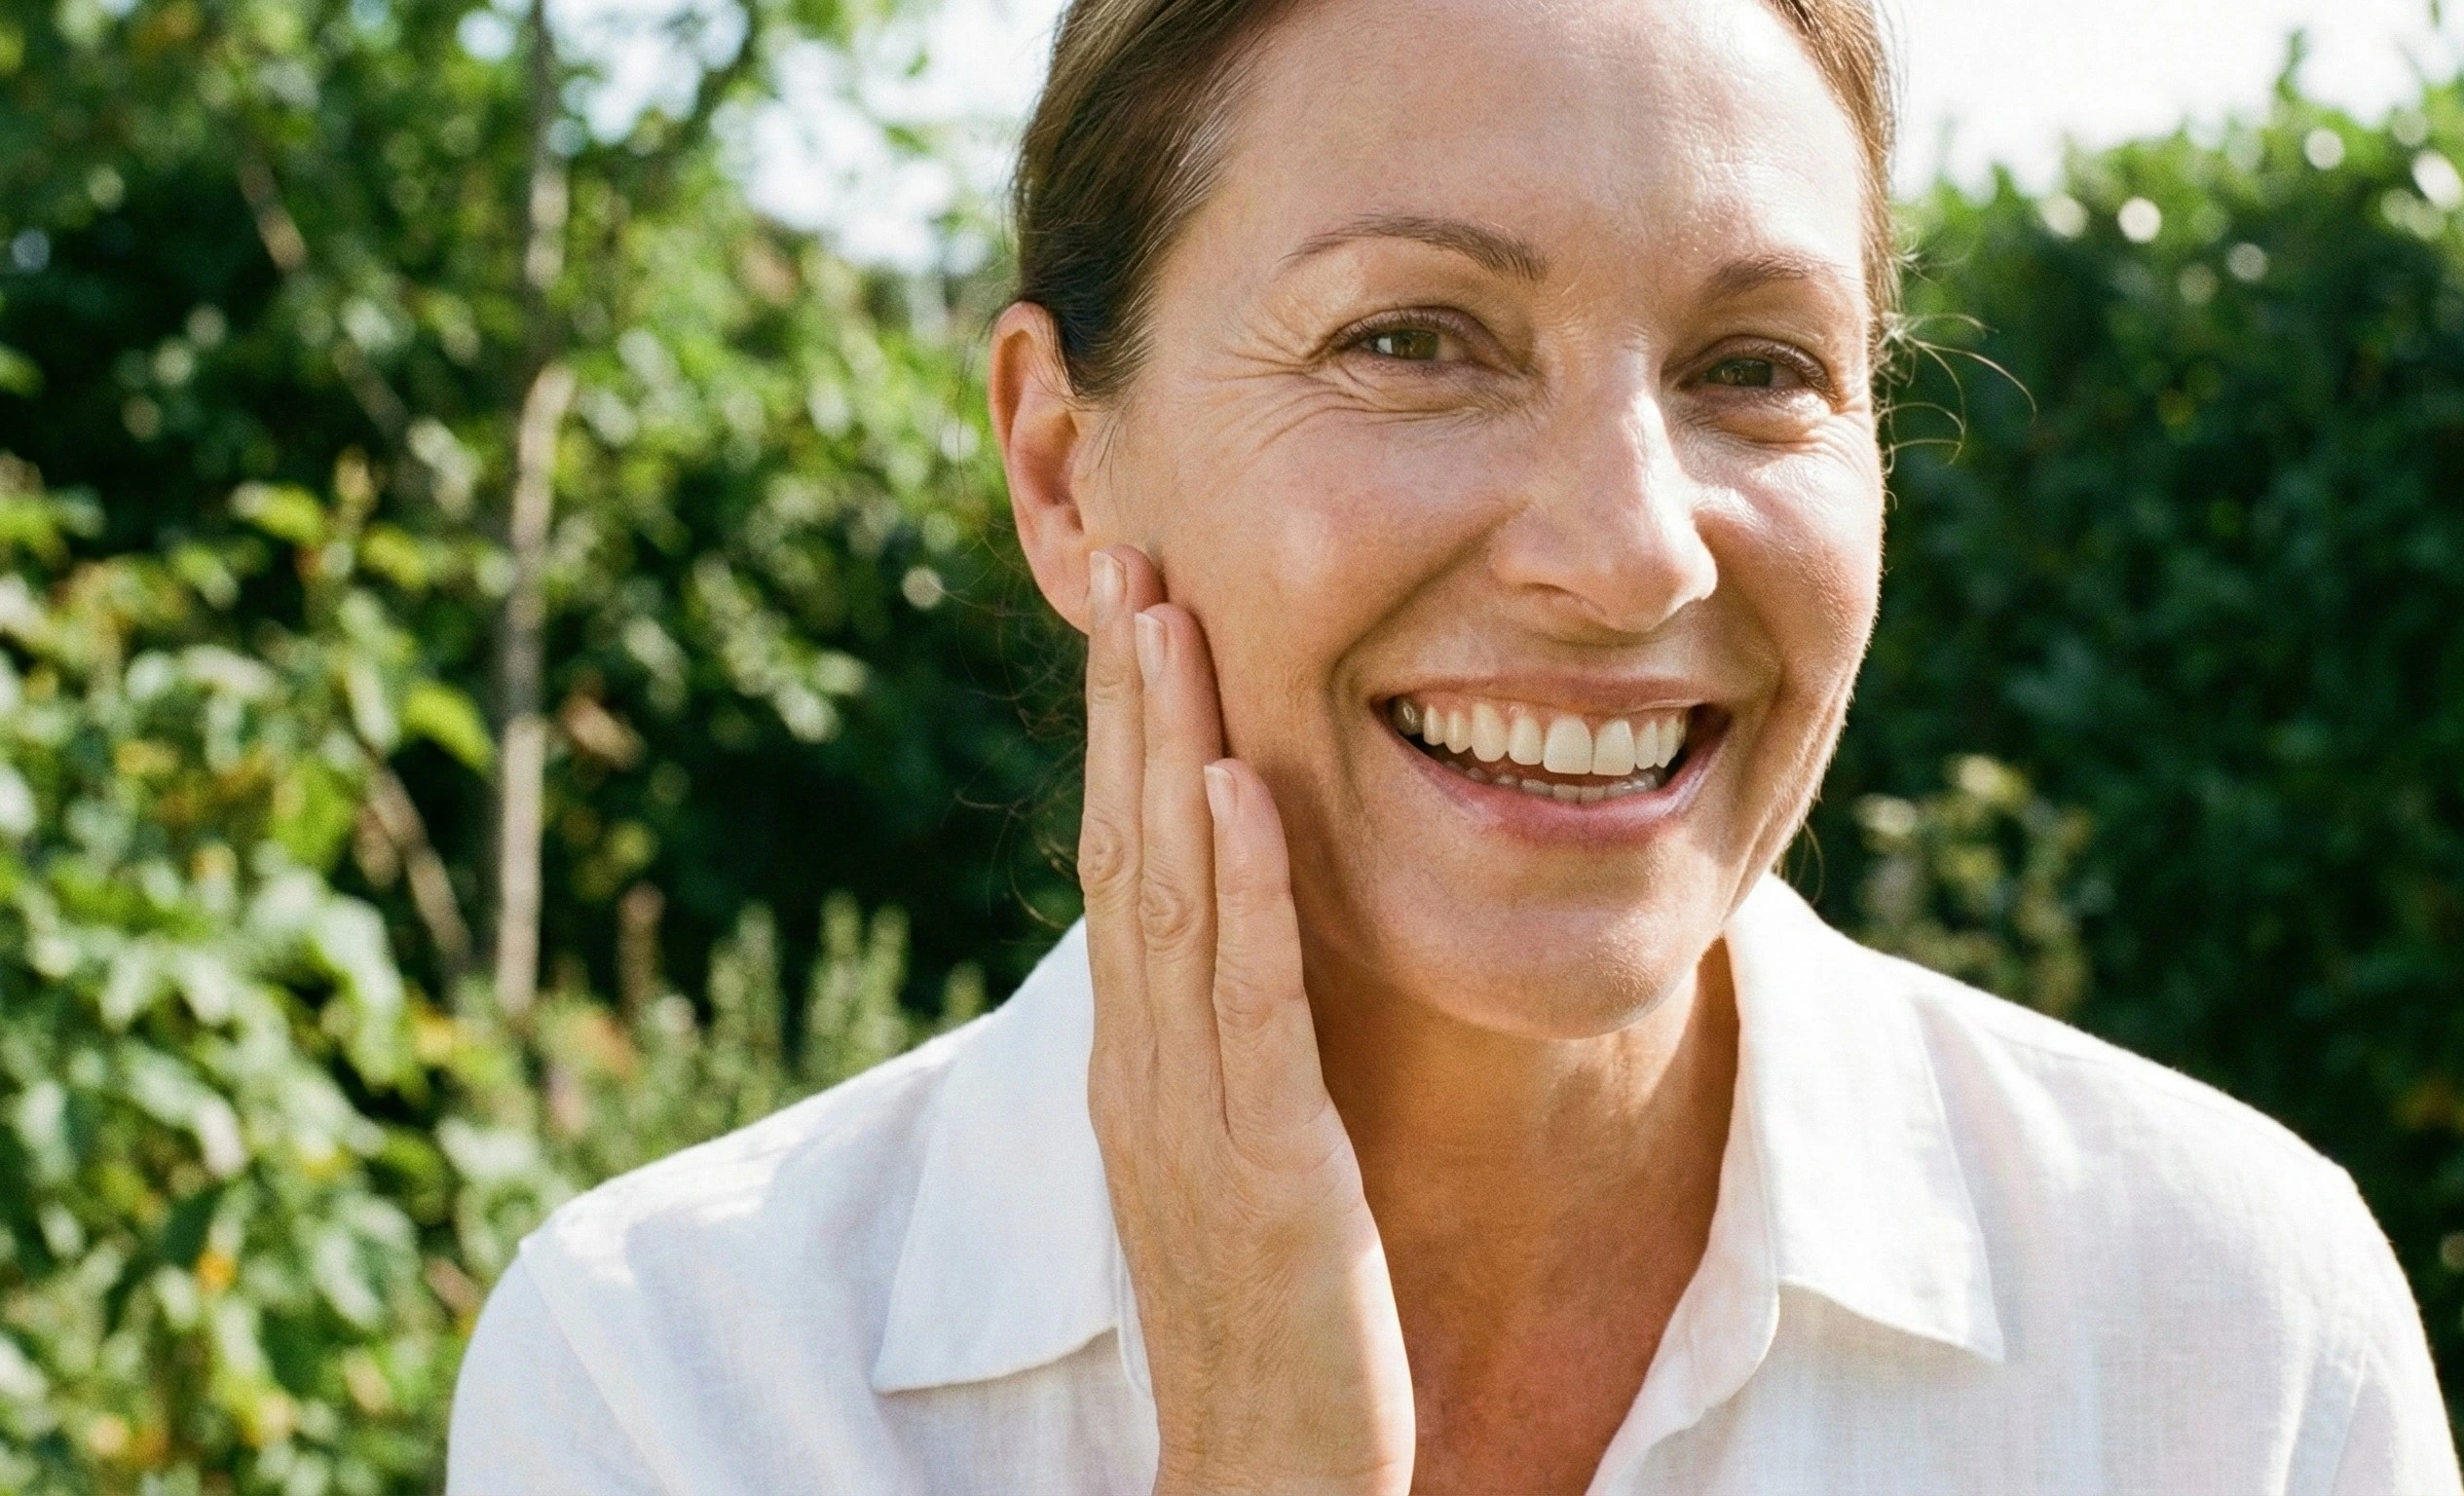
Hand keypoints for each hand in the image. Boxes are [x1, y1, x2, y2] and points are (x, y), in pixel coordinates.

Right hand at [1077, 546, 1416, 1495]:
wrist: (1265, 1478)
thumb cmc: (1264, 1322)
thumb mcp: (1232, 1155)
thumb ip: (1224, 1046)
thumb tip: (1235, 940)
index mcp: (1138, 1061)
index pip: (1118, 863)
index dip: (1119, 734)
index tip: (1130, 609)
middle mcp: (1142, 1069)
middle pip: (1123, 851)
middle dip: (1124, 704)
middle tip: (1126, 558)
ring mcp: (1192, 1116)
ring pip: (1169, 901)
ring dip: (1167, 755)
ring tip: (1166, 624)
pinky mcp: (1267, 1170)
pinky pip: (1251, 1008)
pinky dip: (1244, 891)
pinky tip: (1244, 792)